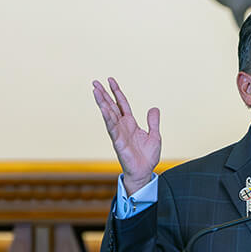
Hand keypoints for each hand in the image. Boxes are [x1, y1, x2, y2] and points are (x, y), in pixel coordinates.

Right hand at [93, 77, 159, 194]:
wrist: (144, 172)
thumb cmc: (147, 156)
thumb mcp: (155, 135)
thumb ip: (153, 122)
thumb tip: (154, 108)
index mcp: (130, 123)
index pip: (121, 104)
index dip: (116, 92)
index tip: (110, 80)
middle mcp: (122, 126)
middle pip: (111, 106)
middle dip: (103, 94)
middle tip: (95, 82)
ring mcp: (119, 133)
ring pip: (108, 114)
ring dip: (102, 102)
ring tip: (95, 91)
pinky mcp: (118, 142)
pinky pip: (112, 128)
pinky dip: (108, 118)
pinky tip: (103, 108)